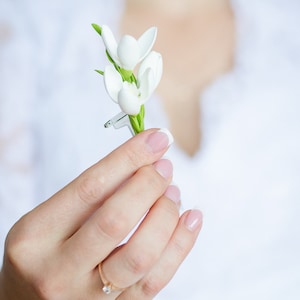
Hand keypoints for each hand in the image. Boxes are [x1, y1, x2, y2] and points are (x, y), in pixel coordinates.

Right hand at [0, 129, 202, 299]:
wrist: (30, 299)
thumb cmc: (44, 249)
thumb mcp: (52, 216)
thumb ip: (93, 193)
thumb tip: (143, 159)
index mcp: (35, 236)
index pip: (90, 188)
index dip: (128, 158)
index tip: (156, 138)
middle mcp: (58, 270)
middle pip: (116, 220)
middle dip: (149, 185)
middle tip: (164, 166)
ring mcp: (87, 297)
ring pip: (141, 255)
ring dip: (166, 214)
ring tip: (174, 191)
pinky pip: (156, 279)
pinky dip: (181, 244)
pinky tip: (191, 218)